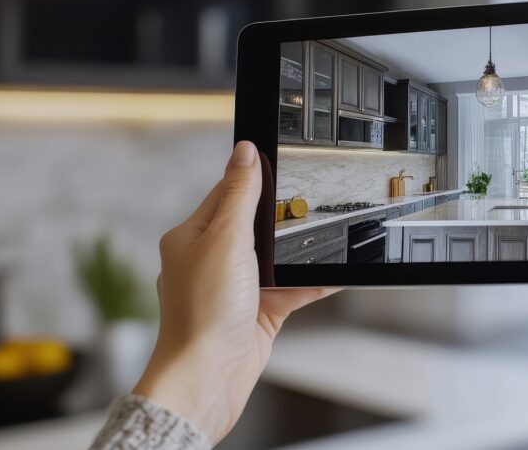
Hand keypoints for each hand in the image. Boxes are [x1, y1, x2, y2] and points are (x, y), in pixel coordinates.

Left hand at [133, 141, 336, 442]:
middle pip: (255, 225)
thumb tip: (245, 151)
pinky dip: (313, 282)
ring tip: (328, 234)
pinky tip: (335, 273)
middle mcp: (211, 260)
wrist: (209, 376)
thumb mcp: (225, 239)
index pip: (226, 194)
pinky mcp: (258, 312)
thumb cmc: (203, 312)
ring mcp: (236, 288)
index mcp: (192, 237)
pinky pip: (292, 289)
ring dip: (301, 252)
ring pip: (277, 259)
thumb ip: (239, 195)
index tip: (281, 163)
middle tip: (312, 200)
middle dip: (283, 217)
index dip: (254, 179)